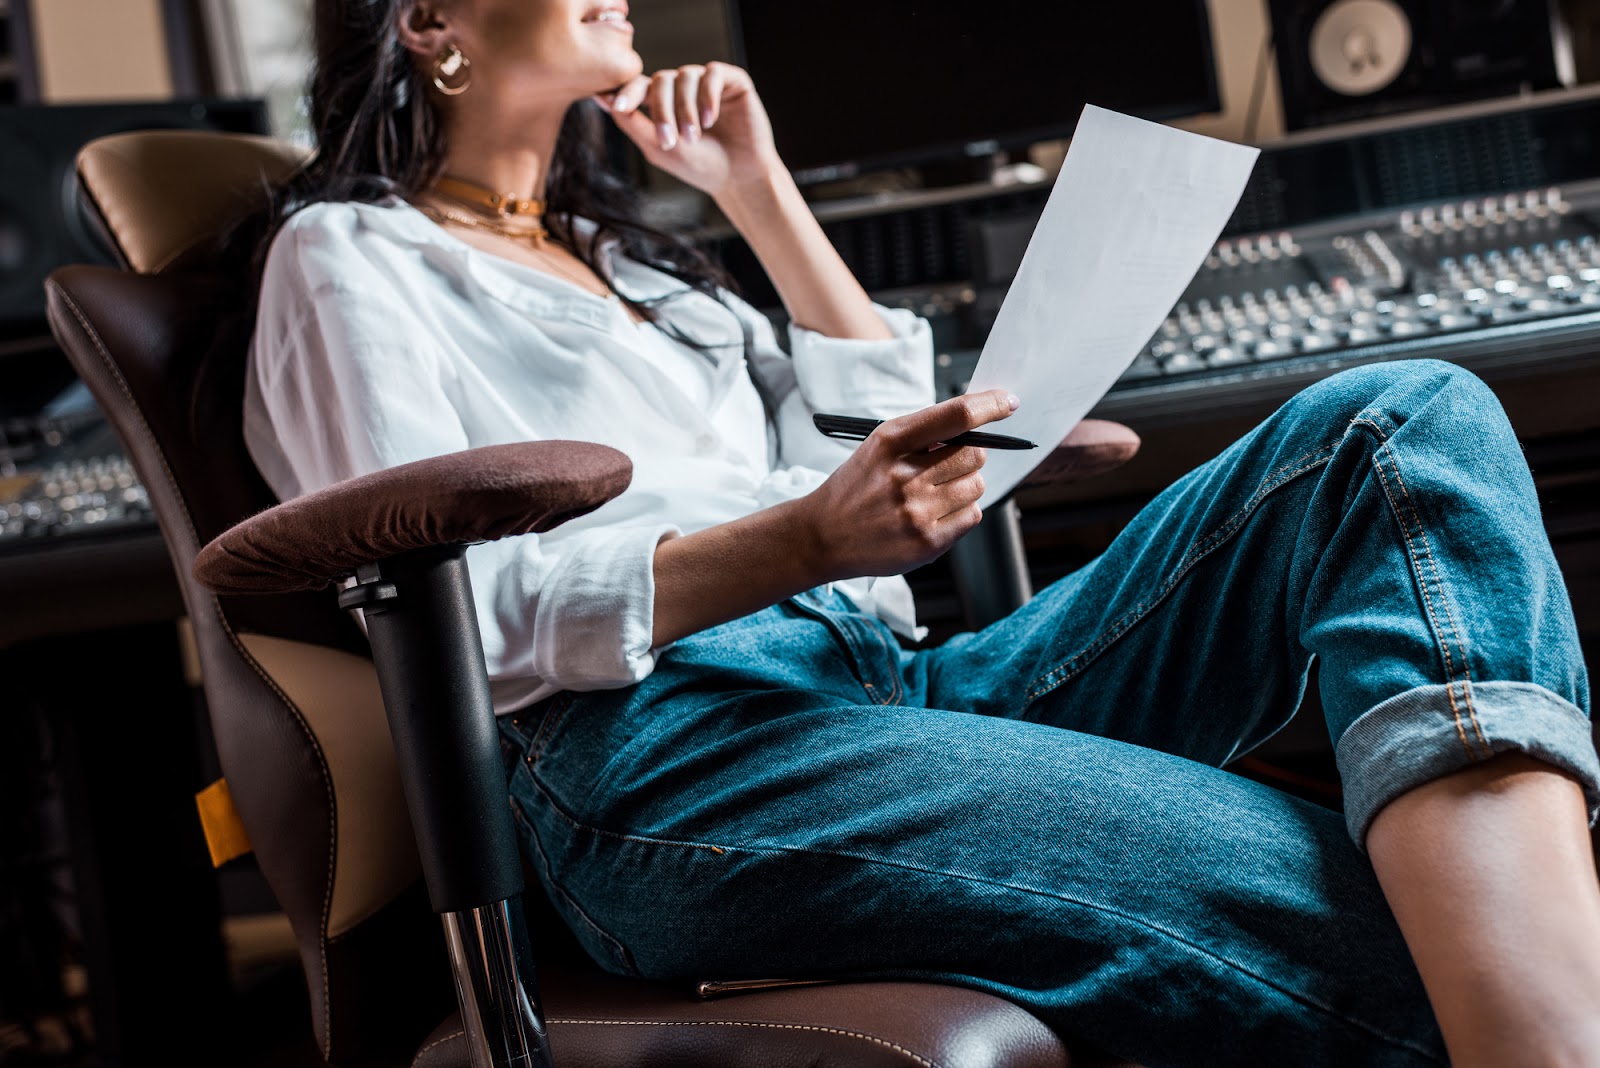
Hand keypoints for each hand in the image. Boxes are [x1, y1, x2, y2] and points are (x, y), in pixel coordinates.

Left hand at [595, 62, 782, 200]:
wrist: (740, 177)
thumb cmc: (699, 166)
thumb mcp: (658, 147)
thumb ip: (631, 122)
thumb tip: (602, 98)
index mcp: (662, 102)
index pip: (639, 86)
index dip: (626, 92)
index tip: (617, 106)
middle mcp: (683, 88)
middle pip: (660, 81)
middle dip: (662, 110)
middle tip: (670, 141)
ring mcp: (706, 82)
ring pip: (685, 76)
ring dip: (686, 108)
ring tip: (694, 137)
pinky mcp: (732, 80)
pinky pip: (712, 73)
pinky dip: (708, 96)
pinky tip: (711, 120)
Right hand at [797, 390, 1020, 580]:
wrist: (822, 535)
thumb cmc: (856, 487)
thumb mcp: (878, 447)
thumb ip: (922, 434)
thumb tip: (974, 423)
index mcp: (891, 442)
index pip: (955, 416)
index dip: (989, 406)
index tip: (1006, 402)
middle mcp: (905, 476)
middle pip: (975, 454)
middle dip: (968, 457)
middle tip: (945, 467)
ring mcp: (917, 511)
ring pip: (976, 486)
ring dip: (964, 487)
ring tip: (933, 495)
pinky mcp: (927, 542)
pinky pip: (972, 517)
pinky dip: (961, 513)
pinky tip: (934, 515)